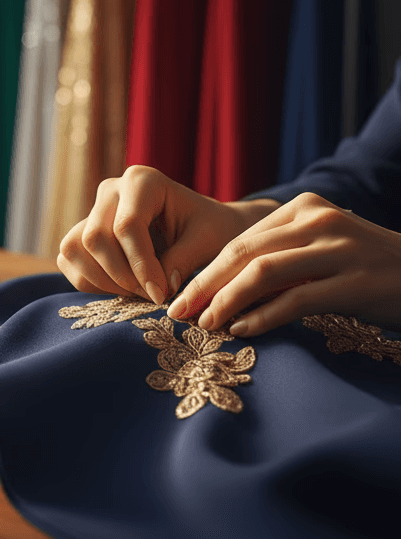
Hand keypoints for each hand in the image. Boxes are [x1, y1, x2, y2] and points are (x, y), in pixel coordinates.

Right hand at [56, 165, 278, 303]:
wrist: (201, 225)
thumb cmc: (209, 228)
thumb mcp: (207, 242)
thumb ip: (182, 262)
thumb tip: (157, 291)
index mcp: (143, 180)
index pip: (127, 225)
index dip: (140, 266)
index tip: (160, 295)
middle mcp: (111, 189)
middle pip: (95, 237)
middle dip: (121, 275)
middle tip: (151, 295)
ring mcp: (92, 208)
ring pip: (74, 248)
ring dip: (102, 279)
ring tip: (136, 292)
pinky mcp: (82, 229)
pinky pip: (68, 259)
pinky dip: (89, 281)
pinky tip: (120, 288)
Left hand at [167, 191, 400, 334]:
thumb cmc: (361, 269)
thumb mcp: (316, 251)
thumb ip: (275, 260)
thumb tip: (215, 293)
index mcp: (302, 208)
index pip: (240, 240)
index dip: (205, 271)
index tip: (179, 297)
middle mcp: (317, 220)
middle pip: (245, 253)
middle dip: (205, 286)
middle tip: (178, 314)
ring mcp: (339, 248)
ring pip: (264, 273)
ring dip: (227, 300)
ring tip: (205, 325)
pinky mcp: (356, 281)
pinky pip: (298, 299)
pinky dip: (264, 316)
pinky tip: (242, 330)